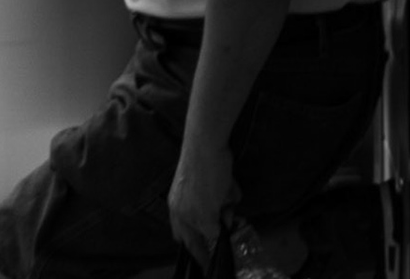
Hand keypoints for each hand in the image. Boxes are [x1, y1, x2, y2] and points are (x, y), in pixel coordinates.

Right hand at [168, 140, 238, 264]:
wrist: (207, 143)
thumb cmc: (202, 180)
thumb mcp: (205, 214)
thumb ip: (209, 230)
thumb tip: (216, 236)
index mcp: (179, 214)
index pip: (190, 242)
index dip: (200, 254)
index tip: (207, 265)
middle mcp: (187, 203)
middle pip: (207, 224)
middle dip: (219, 220)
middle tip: (225, 213)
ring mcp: (200, 189)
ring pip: (219, 208)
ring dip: (226, 202)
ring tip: (226, 189)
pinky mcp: (213, 177)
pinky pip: (226, 192)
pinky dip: (229, 190)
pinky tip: (229, 181)